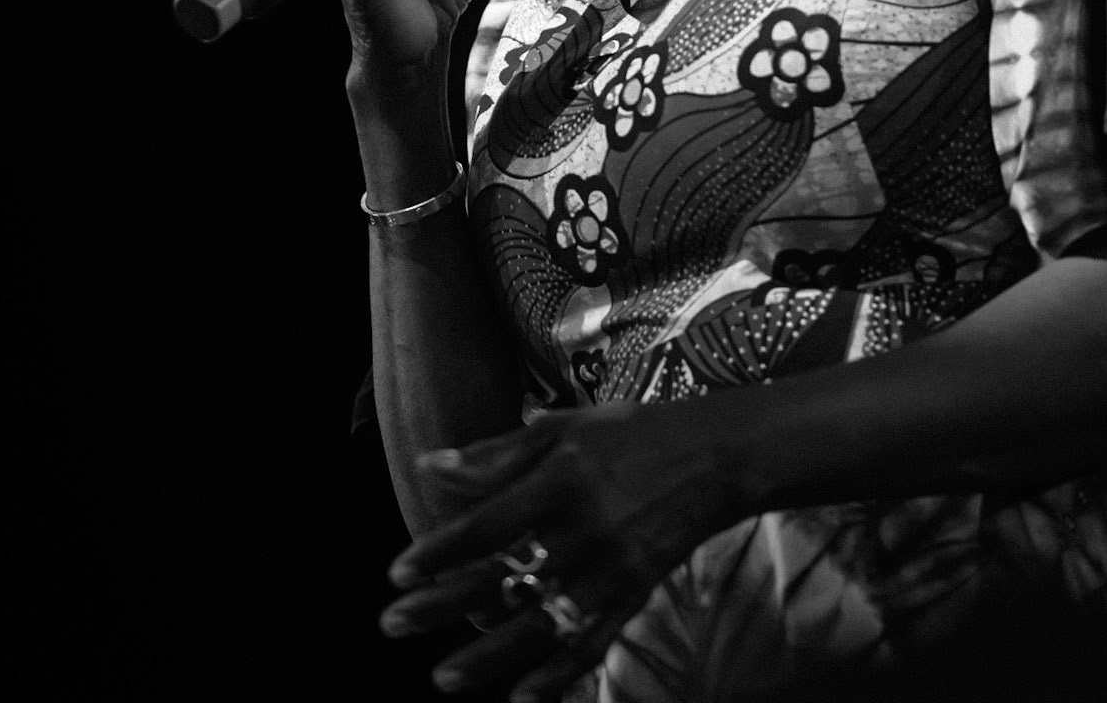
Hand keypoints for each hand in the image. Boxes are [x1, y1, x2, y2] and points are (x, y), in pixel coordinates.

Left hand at [377, 403, 748, 700]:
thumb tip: (430, 465)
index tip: (398, 573)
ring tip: (443, 678)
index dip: (440, 551)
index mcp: (562, 481)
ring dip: (488, 657)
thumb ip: (497, 454)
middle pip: (502, 579)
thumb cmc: (630, 434)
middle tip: (393, 624)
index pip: (488, 526)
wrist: (714, 457)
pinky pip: (590, 644)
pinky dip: (557, 675)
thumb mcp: (563, 429)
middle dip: (442, 606)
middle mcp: (583, 531)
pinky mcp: (634, 596)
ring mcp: (610, 570)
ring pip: (540, 626)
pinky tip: (522, 697)